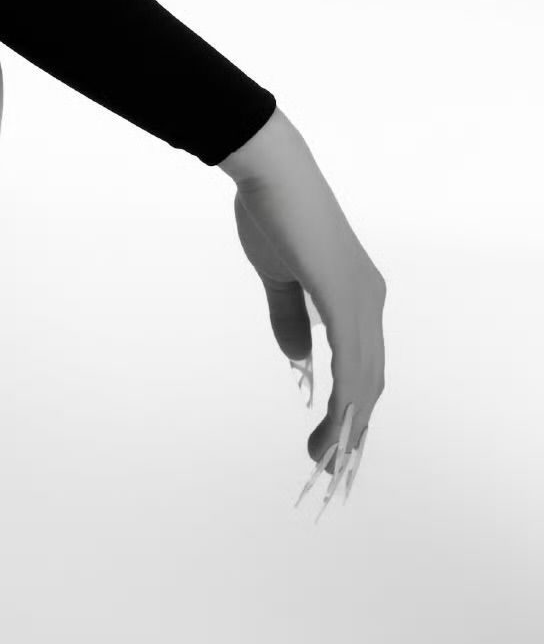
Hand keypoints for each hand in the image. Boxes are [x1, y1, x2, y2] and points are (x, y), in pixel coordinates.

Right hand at [221, 110, 386, 515]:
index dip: (351, 410)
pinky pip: (351, 363)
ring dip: (348, 429)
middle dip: (353, 433)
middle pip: (371, 384)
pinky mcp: (345, 298)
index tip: (333, 445)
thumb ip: (290, 319)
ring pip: (365, 382)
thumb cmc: (272, 214)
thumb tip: (300, 362)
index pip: (363, 368)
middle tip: (332, 473)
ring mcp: (362, 301)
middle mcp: (370, 302)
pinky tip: (336, 429)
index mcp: (356, 296)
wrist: (272, 171)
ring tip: (329, 465)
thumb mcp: (279, 277)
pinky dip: (346, 401)